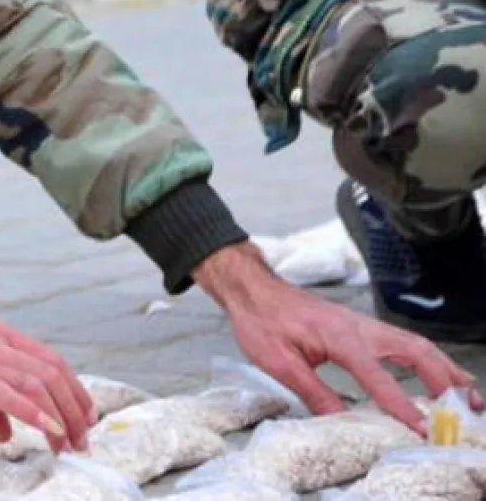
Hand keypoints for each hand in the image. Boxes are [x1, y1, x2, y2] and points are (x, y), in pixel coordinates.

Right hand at [0, 294, 94, 451]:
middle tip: (84, 437)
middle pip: (52, 371)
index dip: (72, 388)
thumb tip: (5, 430)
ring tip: (69, 443)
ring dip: (61, 416)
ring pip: (38, 383)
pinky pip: (10, 395)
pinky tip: (49, 431)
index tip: (83, 415)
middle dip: (75, 407)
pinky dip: (36, 414)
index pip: (47, 358)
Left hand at [195, 242, 480, 433]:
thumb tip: (339, 421)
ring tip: (466, 394)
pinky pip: (404, 342)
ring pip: (415, 344)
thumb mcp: (278, 362)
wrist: (254, 290)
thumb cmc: (262, 321)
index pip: (377, 374)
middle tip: (465, 407)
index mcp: (339, 336)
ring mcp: (364, 325)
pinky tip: (438, 374)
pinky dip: (428, 359)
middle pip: (415, 350)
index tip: (419, 428)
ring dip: (443, 368)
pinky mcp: (363, 328)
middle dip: (443, 379)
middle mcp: (360, 327)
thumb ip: (312, 391)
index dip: (400, 403)